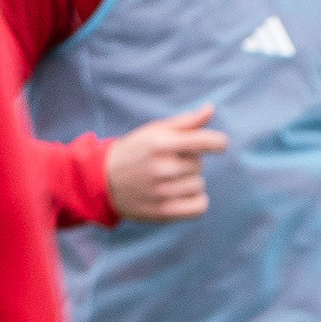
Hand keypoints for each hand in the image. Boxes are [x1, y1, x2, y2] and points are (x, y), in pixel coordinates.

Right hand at [103, 106, 225, 221]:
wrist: (102, 181)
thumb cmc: (135, 152)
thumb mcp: (154, 132)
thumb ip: (186, 123)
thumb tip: (210, 109)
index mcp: (161, 144)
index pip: (206, 142)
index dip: (218, 143)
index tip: (217, 144)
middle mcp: (162, 168)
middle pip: (199, 165)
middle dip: (187, 163)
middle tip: (164, 164)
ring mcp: (162, 192)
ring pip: (199, 185)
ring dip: (188, 183)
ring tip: (165, 180)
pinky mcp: (164, 212)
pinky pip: (200, 207)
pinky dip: (195, 202)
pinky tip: (179, 196)